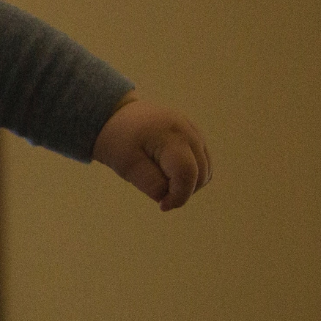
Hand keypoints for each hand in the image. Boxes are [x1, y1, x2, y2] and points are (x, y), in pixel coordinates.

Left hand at [91, 96, 212, 210]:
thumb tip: (169, 197)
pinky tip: (169, 174)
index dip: (179, 196)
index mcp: (170, 136)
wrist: (114, 114)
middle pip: (201, 173)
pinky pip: (203, 160)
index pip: (187, 173)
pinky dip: (192, 173)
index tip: (162, 206)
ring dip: (190, 184)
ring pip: (206, 168)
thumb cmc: (117, 140)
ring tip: (163, 183)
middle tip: (160, 195)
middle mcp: (187, 131)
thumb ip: (150, 183)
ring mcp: (193, 130)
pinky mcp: (194, 132)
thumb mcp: (126, 165)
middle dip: (184, 191)